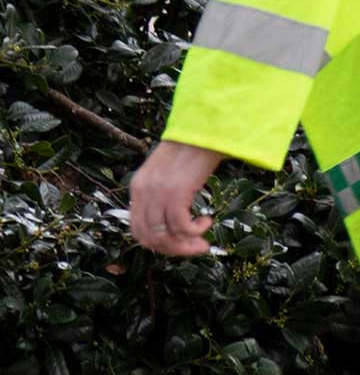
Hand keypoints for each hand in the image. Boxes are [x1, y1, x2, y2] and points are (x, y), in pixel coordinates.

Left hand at [127, 140, 223, 256]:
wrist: (205, 126)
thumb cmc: (194, 145)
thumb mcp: (170, 170)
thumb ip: (164, 190)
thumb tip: (176, 218)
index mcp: (138, 187)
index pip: (138, 229)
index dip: (159, 243)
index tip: (181, 243)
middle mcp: (143, 192)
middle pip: (148, 238)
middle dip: (173, 249)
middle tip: (197, 248)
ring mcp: (158, 193)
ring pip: (164, 236)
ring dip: (185, 245)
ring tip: (204, 241)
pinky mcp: (175, 192)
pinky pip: (180, 226)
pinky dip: (195, 231)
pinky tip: (207, 220)